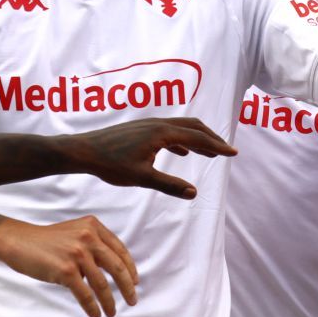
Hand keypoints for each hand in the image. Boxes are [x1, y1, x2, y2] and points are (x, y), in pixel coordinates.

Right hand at [0, 214, 137, 316]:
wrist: (18, 241)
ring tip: (112, 312)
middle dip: (127, 287)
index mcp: (93, 227)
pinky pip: (85, 294)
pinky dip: (93, 307)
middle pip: (116, 268)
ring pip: (102, 284)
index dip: (130, 268)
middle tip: (133, 301)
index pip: (119, 250)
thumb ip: (95, 244)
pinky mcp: (65, 270)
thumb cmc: (47, 241)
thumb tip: (115, 271)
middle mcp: (88, 237)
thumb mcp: (75, 232)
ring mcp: (77, 254)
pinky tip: (96, 314)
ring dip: (110, 302)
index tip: (135, 282)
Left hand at [66, 117, 236, 198]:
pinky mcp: (141, 128)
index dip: (217, 146)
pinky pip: (169, 130)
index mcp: (162, 133)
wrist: (83, 151)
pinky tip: (181, 151)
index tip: (234, 153)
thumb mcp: (142, 178)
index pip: (197, 137)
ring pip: (181, 127)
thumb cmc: (110, 164)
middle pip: (193, 127)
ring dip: (198, 138)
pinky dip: (182, 139)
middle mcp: (158, 123)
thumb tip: (195, 192)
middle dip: (212, 138)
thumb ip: (169, 185)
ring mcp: (149, 124)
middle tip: (227, 151)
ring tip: (210, 152)